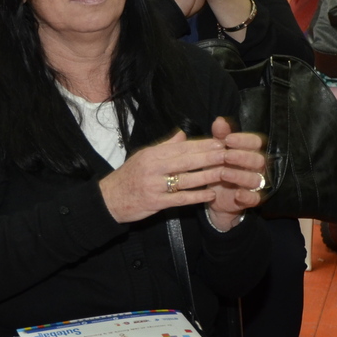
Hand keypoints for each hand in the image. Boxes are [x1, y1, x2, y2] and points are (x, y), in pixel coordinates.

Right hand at [99, 130, 229, 222]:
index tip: (220, 142)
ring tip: (225, 172)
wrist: (109, 199)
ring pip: (186, 179)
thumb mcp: (143, 156)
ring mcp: (155, 185)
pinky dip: (196, 196)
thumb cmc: (128, 176)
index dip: (203, 145)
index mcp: (152, 154)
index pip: (182, 147)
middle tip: (228, 153)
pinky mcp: (156, 202)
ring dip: (207, 176)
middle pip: (186, 161)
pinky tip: (211, 194)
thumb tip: (183, 134)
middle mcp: (153, 167)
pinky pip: (180, 199)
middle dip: (209, 156)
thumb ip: (165, 146)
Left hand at [207, 117, 266, 228]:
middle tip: (225, 155)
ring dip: (240, 175)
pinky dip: (248, 196)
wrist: (214, 195)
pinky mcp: (252, 199)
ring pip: (256, 179)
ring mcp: (255, 184)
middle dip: (242, 157)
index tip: (227, 139)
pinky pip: (255, 199)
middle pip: (259, 159)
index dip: (244, 140)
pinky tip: (237, 194)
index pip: (256, 142)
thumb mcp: (216, 151)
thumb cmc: (218, 167)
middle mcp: (257, 167)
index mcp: (250, 151)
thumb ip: (219, 136)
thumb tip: (219, 120)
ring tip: (223, 173)